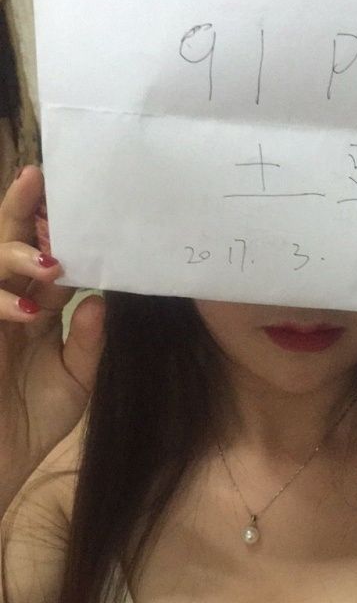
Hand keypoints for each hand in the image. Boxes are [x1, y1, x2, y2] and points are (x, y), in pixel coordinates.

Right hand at [0, 165, 104, 507]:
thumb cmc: (31, 423)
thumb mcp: (75, 381)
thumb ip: (88, 341)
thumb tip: (101, 298)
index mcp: (36, 310)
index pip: (48, 260)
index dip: (61, 232)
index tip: (83, 202)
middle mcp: (9, 305)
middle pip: (11, 245)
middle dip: (23, 211)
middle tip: (41, 180)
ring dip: (15, 254)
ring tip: (50, 261)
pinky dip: (2, 303)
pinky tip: (27, 310)